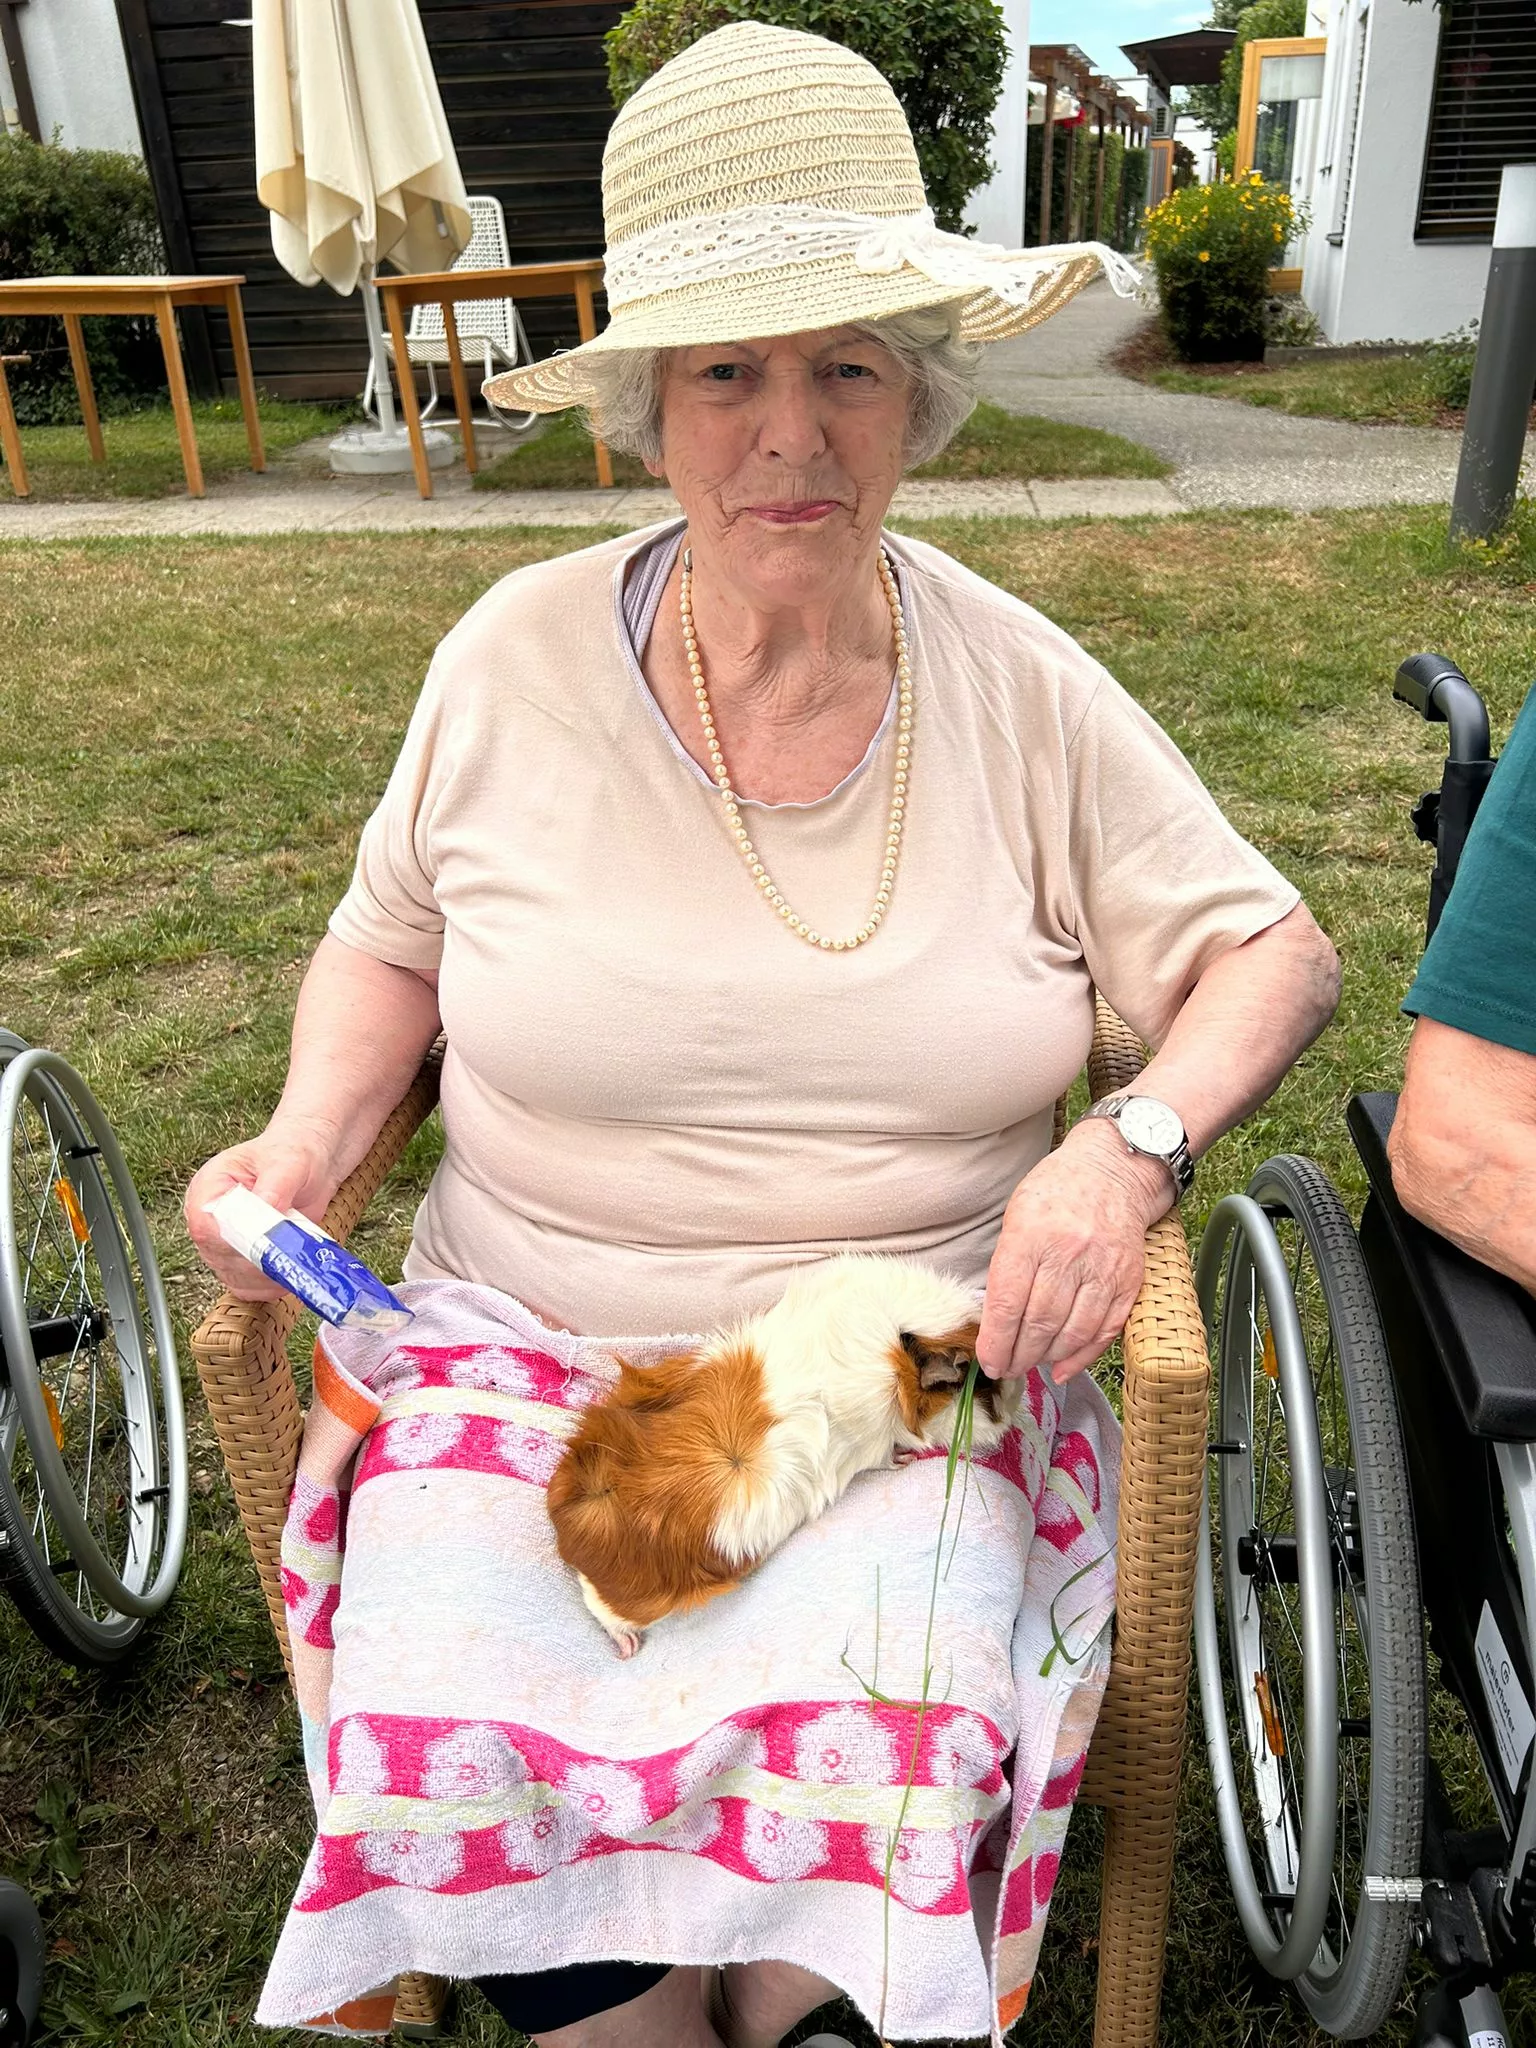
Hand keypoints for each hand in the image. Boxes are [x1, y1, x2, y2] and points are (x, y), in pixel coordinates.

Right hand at [183, 1119, 343, 1300]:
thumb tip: (266, 1208)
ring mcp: (223, 1245)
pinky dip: (271, 1286)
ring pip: (234, 1277)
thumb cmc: (292, 1154)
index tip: (268, 1243)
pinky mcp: (240, 1262)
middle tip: (293, 1251)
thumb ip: (276, 1185)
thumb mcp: (288, 1162)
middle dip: (259, 1260)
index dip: (235, 1239)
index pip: (206, 1226)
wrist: (309, 1166)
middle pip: (219, 1257)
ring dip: (268, 1276)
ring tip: (298, 1256)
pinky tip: (291, 1270)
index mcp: (209, 1189)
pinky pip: (248, 1287)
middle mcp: (209, 1220)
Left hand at [979, 1119, 1174, 1384]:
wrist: (1112, 1171)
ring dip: (1048, 1358)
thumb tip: (996, 1323)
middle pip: (1040, 1323)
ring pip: (1072, 1332)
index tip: (988, 1361)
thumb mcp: (1016, 1217)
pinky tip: (1063, 1367)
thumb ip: (1007, 1267)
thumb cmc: (1054, 1194)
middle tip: (1007, 1369)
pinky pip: (1104, 1329)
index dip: (996, 1341)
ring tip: (1030, 1365)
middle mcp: (1069, 1253)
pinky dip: (1082, 1355)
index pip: (1009, 1302)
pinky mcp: (1128, 1280)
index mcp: (1031, 1235)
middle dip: (1019, 1356)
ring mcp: (1103, 1268)